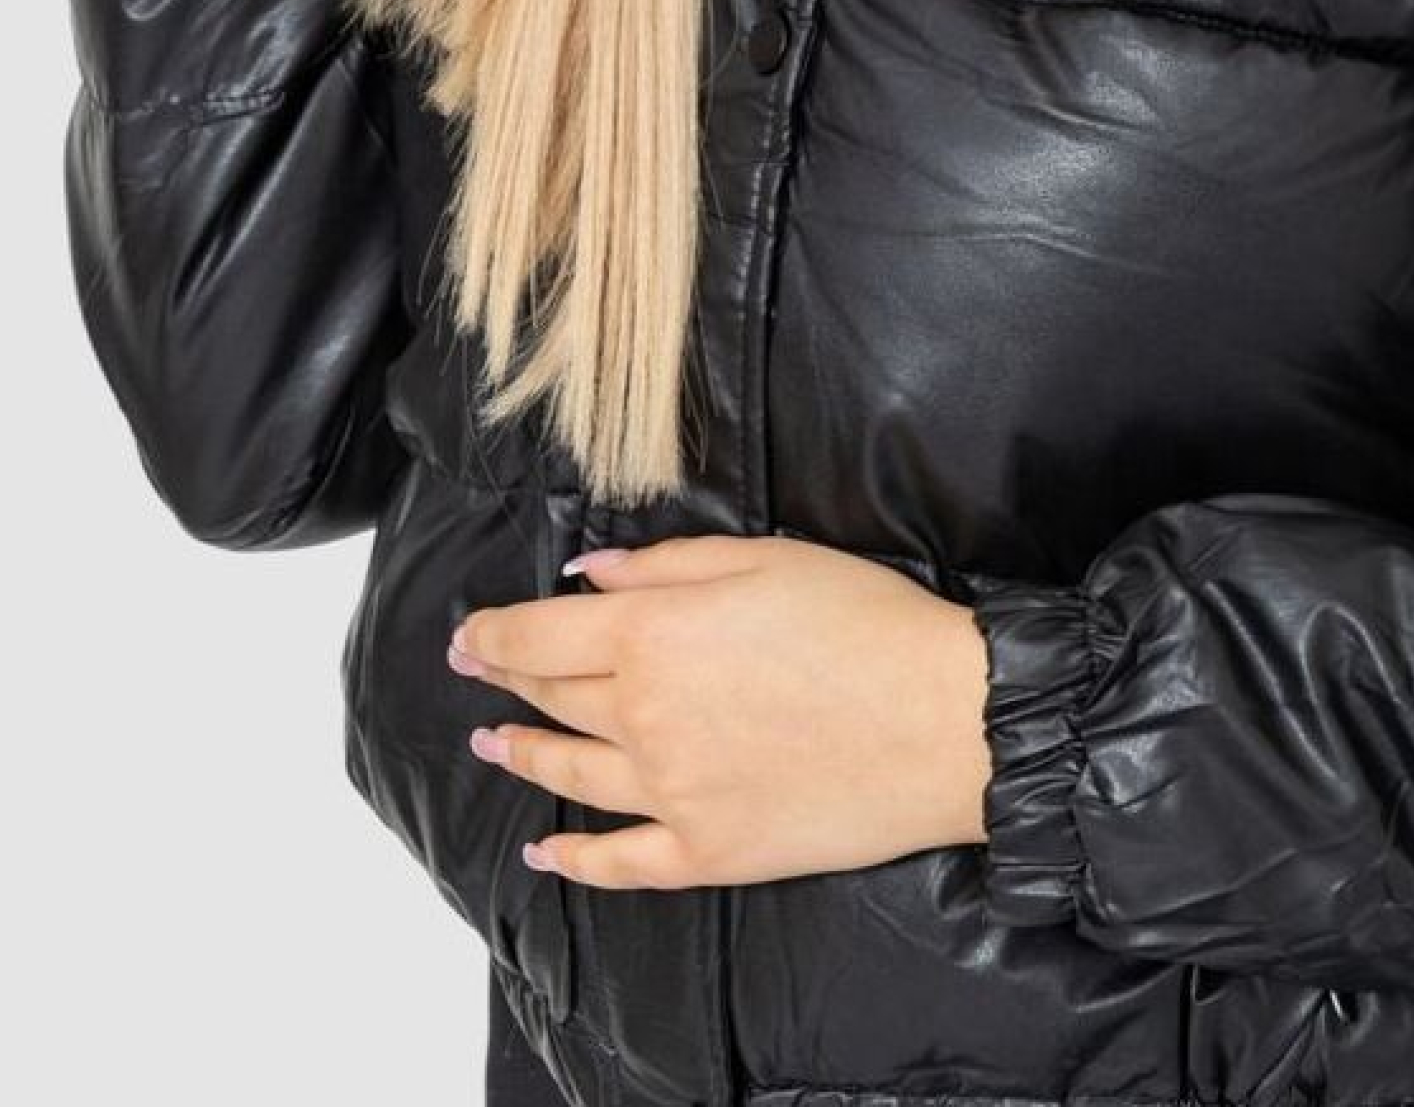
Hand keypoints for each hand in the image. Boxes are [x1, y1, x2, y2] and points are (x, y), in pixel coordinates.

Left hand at [447, 531, 994, 890]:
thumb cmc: (865, 623)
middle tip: (477, 670)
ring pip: (572, 773)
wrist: (940, 720)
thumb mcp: (765, 558)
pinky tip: (546, 849)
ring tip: (493, 743)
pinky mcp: (708, 851)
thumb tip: (588, 575)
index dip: (492, 633)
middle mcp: (644, 718)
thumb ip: (666, 565)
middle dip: (507, 679)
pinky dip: (573, 858)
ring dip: (523, 753)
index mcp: (652, 637)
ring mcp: (671, 793)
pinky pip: (620, 861)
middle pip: (554, 697)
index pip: (539, 636)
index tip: (468, 633)